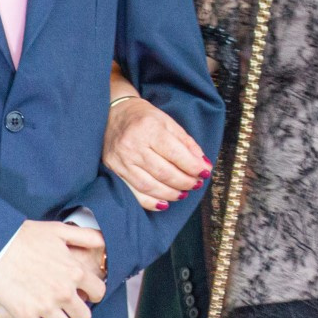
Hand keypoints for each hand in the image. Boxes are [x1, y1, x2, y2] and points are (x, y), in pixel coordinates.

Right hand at [0, 246, 103, 317]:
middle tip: (70, 308)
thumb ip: (86, 237)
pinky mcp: (25, 316)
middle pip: (84, 316)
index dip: (94, 294)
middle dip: (79, 313)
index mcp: (75, 272)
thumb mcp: (61, 231)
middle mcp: (64, 292)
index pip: (99, 292)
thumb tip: (103, 242)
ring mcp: (45, 306)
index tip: (87, 294)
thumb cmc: (26, 237)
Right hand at [104, 95, 211, 210]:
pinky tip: (164, 203)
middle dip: (184, 182)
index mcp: (149, 128)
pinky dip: (150, 202)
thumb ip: (186, 142)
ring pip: (149, 186)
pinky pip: (133, 193)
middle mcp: (133, 146)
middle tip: (196, 184)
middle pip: (163, 172)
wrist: (113, 114)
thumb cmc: (144, 117)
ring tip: (183, 193)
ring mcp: (121, 160)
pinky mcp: (114, 171)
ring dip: (170, 194)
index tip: (205, 173)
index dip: (192, 166)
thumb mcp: (168, 122)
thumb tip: (203, 164)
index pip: (175, 153)